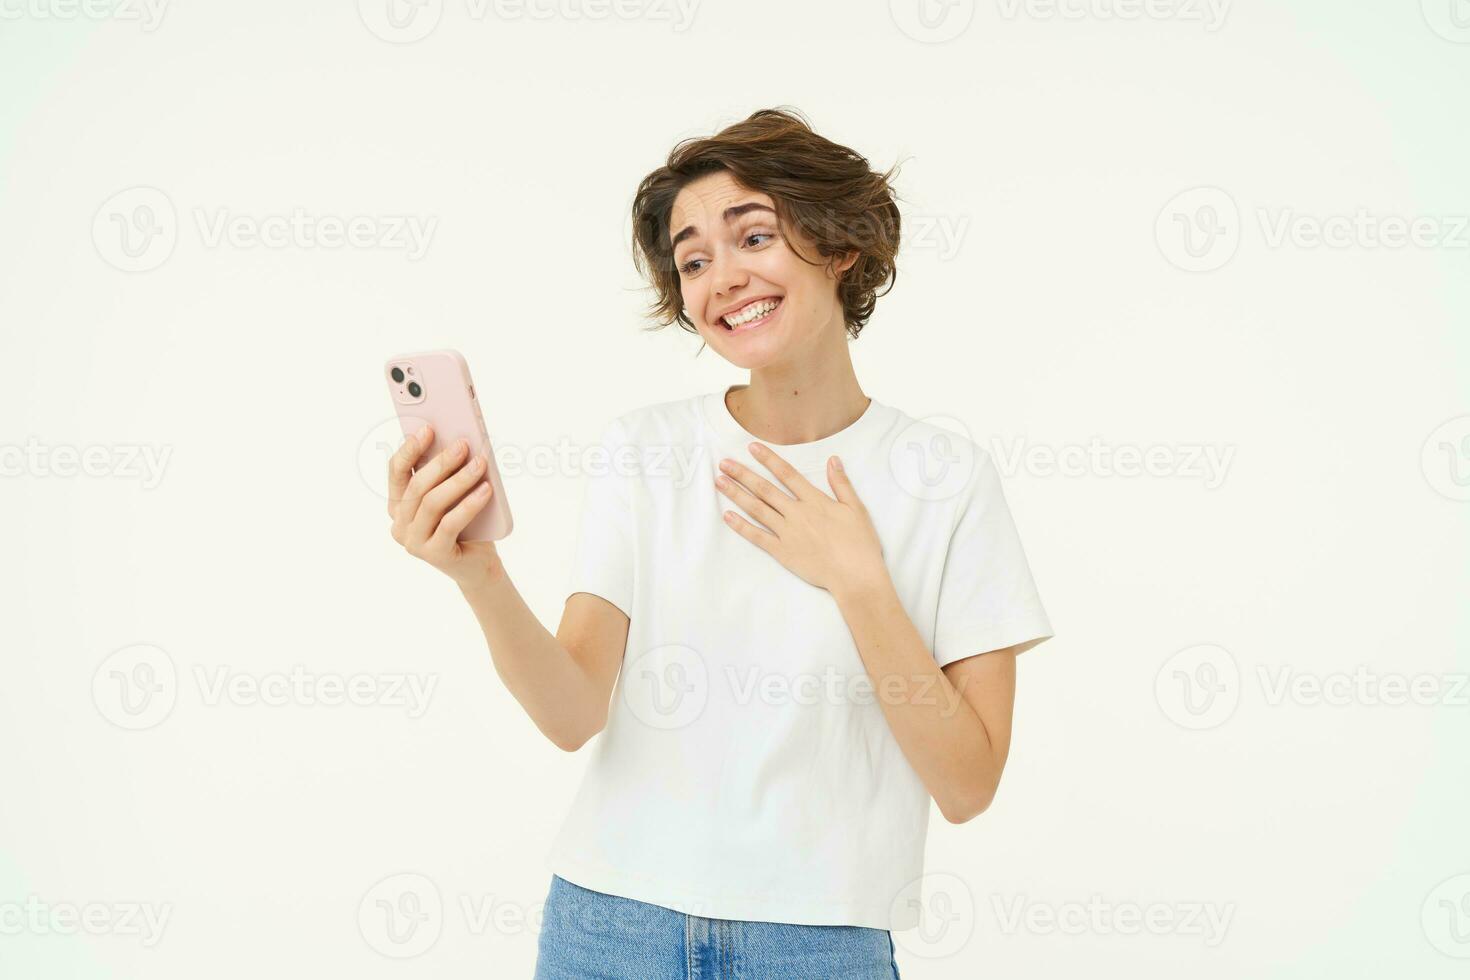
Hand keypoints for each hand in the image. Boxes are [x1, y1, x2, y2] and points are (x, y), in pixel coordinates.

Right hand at [387, 424, 502, 585]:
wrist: (478, 565)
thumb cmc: (466, 525)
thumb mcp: (454, 496)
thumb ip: (447, 475)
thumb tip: (458, 442)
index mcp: (398, 506)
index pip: (396, 472)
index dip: (410, 449)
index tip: (428, 428)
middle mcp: (400, 524)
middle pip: (417, 486)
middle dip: (441, 462)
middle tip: (463, 444)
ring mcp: (413, 542)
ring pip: (432, 503)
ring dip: (458, 480)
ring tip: (480, 464)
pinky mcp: (433, 555)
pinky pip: (450, 524)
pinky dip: (469, 504)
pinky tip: (486, 489)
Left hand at [715, 444, 887, 595]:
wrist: (855, 575)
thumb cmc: (860, 543)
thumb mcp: (856, 509)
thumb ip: (841, 484)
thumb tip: (833, 460)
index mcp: (815, 501)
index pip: (787, 474)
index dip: (768, 459)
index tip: (751, 447)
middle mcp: (797, 513)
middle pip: (765, 489)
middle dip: (743, 474)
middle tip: (724, 463)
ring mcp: (787, 533)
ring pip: (757, 509)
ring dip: (737, 494)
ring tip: (720, 482)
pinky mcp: (782, 552)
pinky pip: (758, 536)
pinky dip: (741, 526)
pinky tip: (727, 516)